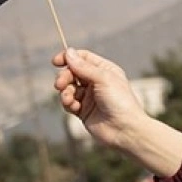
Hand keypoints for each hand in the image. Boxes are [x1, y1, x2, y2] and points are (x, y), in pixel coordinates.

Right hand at [52, 48, 181, 177]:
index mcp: (105, 71)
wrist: (125, 130)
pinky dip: (68, 104)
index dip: (68, 58)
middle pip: (72, 72)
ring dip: (65, 92)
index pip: (83, 58)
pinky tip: (74, 108)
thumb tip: (68, 52)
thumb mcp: (103, 79)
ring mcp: (90, 97)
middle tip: (60, 85)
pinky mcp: (84, 111)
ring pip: (68, 88)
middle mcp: (97, 82)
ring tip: (68, 99)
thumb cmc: (120, 102)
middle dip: (64, 77)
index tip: (56, 62)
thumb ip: (84, 66)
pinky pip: (69, 103)